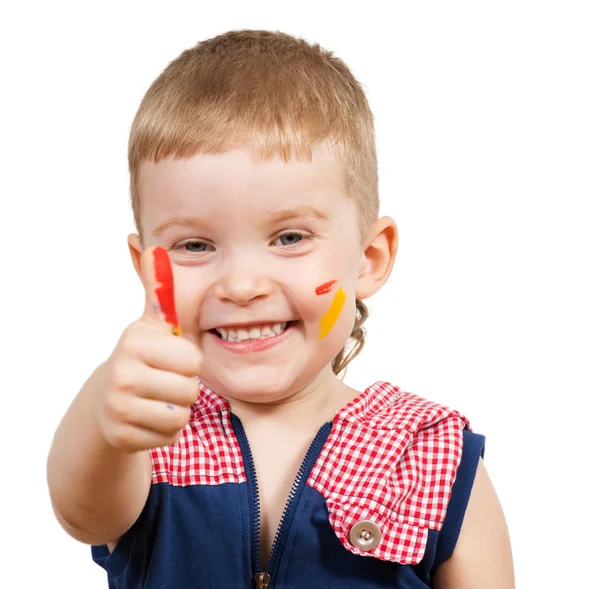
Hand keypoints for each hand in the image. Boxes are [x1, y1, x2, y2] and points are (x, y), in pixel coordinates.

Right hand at [94, 246, 201, 452]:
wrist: (107, 399)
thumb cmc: (142, 356)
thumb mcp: (151, 323)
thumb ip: (158, 288)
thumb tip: (154, 247)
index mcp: (135, 341)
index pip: (193, 359)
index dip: (187, 360)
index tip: (169, 357)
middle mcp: (121, 373)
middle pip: (189, 390)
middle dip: (184, 387)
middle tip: (164, 381)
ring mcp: (117, 407)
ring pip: (180, 415)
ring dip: (177, 409)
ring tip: (158, 398)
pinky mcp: (120, 437)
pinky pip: (169, 436)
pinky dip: (166, 430)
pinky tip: (148, 418)